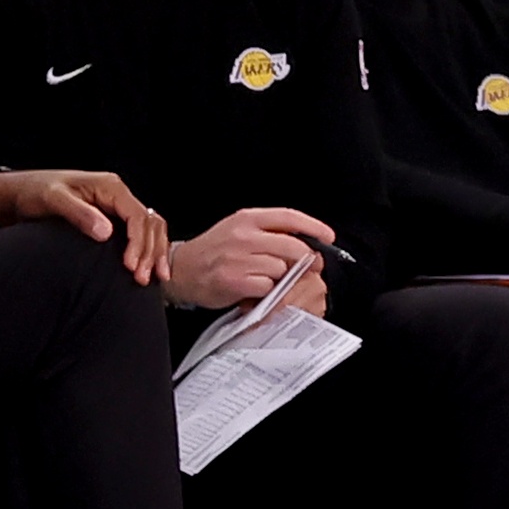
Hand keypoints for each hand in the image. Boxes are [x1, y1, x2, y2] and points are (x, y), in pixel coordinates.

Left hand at [0, 169, 166, 284]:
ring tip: (155, 278)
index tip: (130, 266)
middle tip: (141, 279)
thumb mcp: (52, 199)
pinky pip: (142, 233)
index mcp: (111, 187)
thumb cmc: (34, 193)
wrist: (20, 193)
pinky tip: (151, 268)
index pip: (137, 216)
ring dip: (154, 253)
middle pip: (149, 224)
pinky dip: (150, 250)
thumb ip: (79, 213)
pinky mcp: (114, 219)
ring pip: (151, 229)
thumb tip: (107, 232)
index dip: (138, 242)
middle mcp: (119, 195)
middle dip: (149, 252)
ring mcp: (118, 207)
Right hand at [167, 206, 332, 310]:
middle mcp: (243, 236)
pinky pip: (267, 286)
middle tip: (303, 268)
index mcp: (247, 219)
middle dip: (304, 260)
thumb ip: (270, 232)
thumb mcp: (239, 231)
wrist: (180, 271)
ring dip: (279, 277)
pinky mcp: (234, 280)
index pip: (289, 217)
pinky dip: (265, 291)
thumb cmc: (214, 252)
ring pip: (282, 268)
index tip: (328, 237)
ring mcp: (238, 258)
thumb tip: (307, 242)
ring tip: (263, 278)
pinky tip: (253, 289)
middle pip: (293, 246)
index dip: (314, 226)